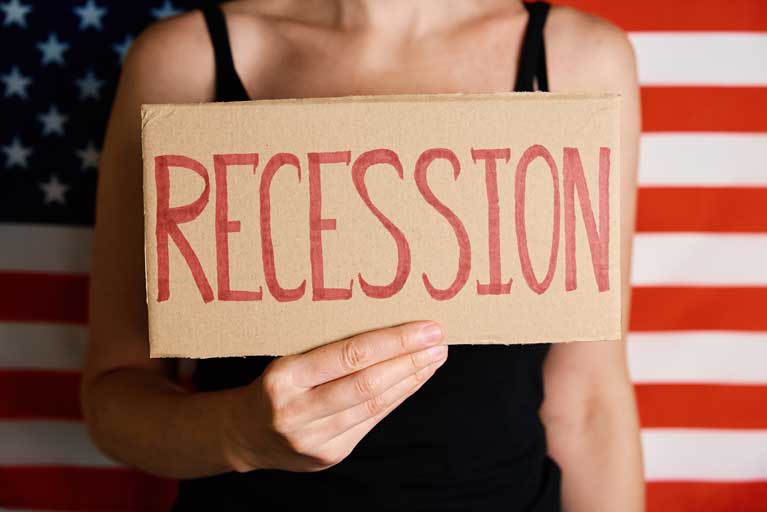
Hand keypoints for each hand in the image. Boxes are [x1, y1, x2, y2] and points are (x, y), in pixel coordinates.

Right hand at [222, 321, 447, 472]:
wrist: (245, 434)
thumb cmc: (273, 384)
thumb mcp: (286, 357)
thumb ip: (327, 347)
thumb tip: (387, 324)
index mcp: (283, 377)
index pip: (349, 355)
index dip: (393, 341)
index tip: (426, 328)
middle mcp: (297, 411)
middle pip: (367, 383)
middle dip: (410, 360)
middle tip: (439, 342)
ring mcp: (313, 439)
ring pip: (374, 405)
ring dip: (410, 379)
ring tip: (434, 358)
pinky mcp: (329, 456)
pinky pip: (371, 422)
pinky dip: (396, 398)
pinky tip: (413, 380)